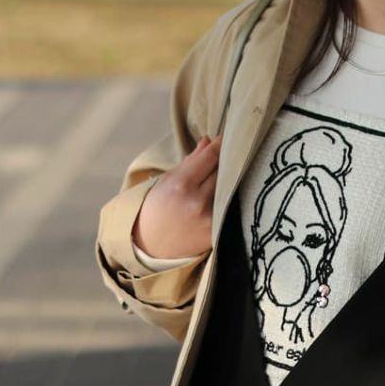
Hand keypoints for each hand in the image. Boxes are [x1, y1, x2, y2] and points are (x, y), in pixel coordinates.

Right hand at [131, 134, 222, 259]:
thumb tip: (209, 141)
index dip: (221, 145)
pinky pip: (227, 208)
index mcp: (181, 185)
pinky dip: (227, 200)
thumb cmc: (156, 210)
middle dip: (227, 161)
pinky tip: (226, 196)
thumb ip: (190, 162)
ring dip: (229, 180)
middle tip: (232, 151)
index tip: (228, 137)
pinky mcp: (216, 232)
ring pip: (227, 189)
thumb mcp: (166, 181)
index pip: (210, 158)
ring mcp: (209, 219)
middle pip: (223, 172)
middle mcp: (197, 202)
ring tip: (228, 173)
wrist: (151, 248)